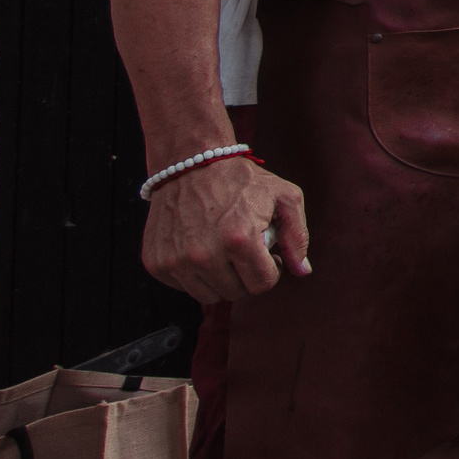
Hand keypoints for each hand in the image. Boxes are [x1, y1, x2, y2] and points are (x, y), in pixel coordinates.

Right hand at [142, 157, 308, 302]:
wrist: (190, 163)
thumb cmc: (240, 179)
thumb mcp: (284, 196)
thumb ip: (298, 237)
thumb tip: (303, 272)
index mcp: (239, 240)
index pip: (262, 284)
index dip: (271, 270)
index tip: (267, 254)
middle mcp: (204, 255)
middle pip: (236, 293)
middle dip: (247, 275)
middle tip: (245, 250)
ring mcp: (176, 262)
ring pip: (208, 295)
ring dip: (220, 278)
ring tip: (224, 249)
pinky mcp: (156, 263)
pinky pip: (183, 287)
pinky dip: (195, 274)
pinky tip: (201, 247)